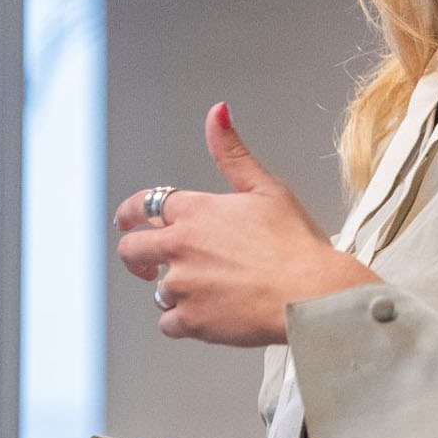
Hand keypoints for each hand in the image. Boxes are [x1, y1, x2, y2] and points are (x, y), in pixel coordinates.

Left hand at [114, 102, 376, 344]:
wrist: (310, 294)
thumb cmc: (295, 245)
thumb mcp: (266, 187)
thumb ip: (232, 152)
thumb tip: (216, 113)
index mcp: (195, 211)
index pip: (142, 207)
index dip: (131, 215)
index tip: (128, 222)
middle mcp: (180, 247)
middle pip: (131, 251)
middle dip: (137, 256)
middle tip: (147, 264)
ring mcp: (182, 286)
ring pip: (156, 291)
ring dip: (173, 291)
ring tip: (203, 290)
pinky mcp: (191, 320)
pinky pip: (169, 324)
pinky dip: (183, 322)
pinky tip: (206, 315)